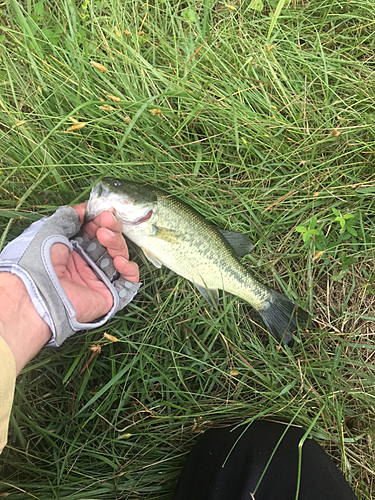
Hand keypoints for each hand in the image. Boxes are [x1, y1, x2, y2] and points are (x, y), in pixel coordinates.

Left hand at [0, 204, 138, 373]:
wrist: (37, 291)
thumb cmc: (38, 259)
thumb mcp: (51, 228)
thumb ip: (71, 216)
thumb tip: (86, 209)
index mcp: (72, 249)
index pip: (95, 231)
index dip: (101, 220)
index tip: (103, 212)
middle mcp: (86, 263)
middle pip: (111, 242)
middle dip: (112, 228)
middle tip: (106, 221)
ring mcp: (98, 278)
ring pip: (120, 256)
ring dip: (117, 243)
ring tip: (105, 237)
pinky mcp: (109, 294)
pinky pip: (128, 280)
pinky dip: (129, 267)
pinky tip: (118, 261)